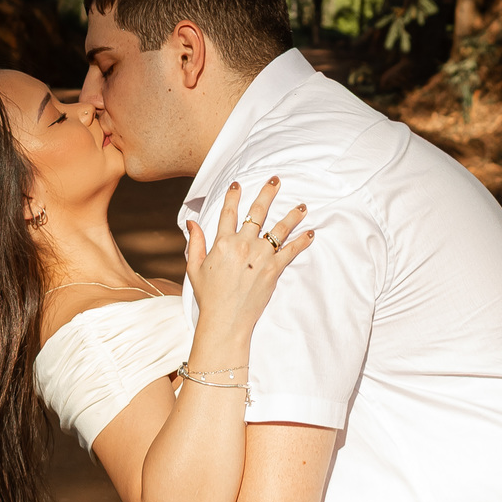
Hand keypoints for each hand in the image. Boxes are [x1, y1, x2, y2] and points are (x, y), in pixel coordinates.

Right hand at [185, 178, 312, 337]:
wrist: (225, 320)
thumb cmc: (209, 297)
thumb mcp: (195, 268)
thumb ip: (196, 242)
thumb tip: (191, 222)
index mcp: (222, 243)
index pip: (229, 212)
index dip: (233, 196)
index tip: (238, 184)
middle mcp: (243, 245)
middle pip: (257, 212)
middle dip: (267, 193)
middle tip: (276, 180)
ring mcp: (260, 256)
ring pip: (279, 229)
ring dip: (292, 215)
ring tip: (302, 206)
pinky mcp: (273, 269)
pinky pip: (291, 251)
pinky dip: (302, 241)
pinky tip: (310, 233)